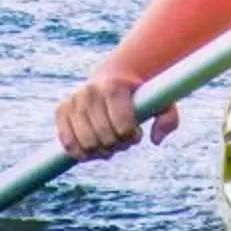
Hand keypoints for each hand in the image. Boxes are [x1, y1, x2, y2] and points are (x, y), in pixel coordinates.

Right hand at [55, 66, 176, 161]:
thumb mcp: (162, 101)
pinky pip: (67, 143)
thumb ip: (168, 119)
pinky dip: (80, 154)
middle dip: (117, 145)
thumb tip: (156, 140)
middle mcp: (90, 91)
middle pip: (104, 137)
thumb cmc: (141, 94)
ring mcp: (73, 100)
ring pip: (86, 143)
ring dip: (100, 152)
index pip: (122, 126)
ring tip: (109, 145)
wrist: (114, 76)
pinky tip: (92, 151)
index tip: (136, 133)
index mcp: (114, 87)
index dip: (131, 137)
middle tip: (123, 141)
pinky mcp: (61, 109)